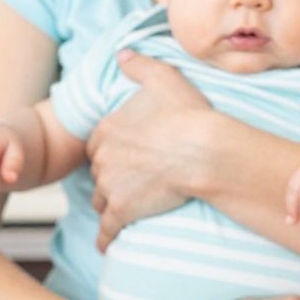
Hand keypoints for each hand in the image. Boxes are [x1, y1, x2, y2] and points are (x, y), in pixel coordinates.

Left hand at [87, 50, 210, 249]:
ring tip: (122, 209)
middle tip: (125, 183)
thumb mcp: (163, 78)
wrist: (203, 150)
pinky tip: (107, 245)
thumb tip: (121, 54)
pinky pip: (107, 230)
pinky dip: (107, 238)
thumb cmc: (187, 114)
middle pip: (98, 173)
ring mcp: (111, 187)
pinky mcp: (122, 211)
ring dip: (109, 204)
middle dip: (109, 178)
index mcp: (108, 129)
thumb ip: (139, 65)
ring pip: (101, 200)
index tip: (121, 156)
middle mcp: (103, 159)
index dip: (109, 151)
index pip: (97, 144)